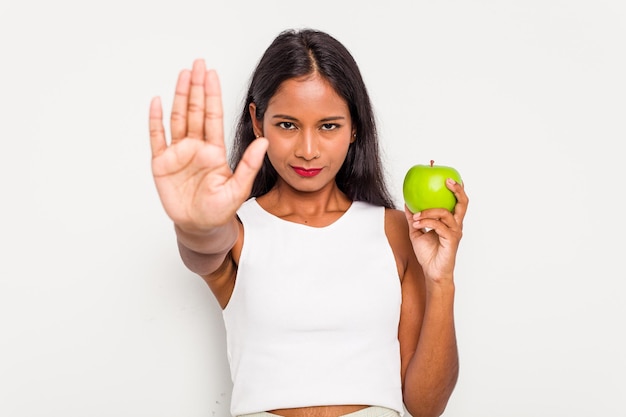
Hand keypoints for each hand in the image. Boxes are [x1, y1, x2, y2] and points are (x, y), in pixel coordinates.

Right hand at [149, 59, 267, 233]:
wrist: (200, 227)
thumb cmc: (219, 210)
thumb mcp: (238, 189)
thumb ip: (249, 165)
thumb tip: (263, 142)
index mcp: (214, 150)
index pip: (213, 117)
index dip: (212, 95)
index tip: (212, 74)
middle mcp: (196, 147)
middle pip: (195, 111)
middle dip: (197, 87)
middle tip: (197, 64)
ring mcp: (178, 154)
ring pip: (177, 119)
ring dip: (179, 97)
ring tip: (182, 75)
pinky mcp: (162, 164)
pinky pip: (157, 138)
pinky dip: (156, 120)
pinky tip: (157, 102)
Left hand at [404, 178, 468, 282]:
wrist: (432, 272)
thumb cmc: (428, 254)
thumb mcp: (416, 232)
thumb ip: (414, 218)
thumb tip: (407, 203)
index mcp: (450, 222)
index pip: (457, 202)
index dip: (457, 189)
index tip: (449, 177)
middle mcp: (456, 225)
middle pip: (463, 204)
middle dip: (457, 190)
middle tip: (446, 181)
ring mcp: (455, 232)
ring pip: (445, 213)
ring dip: (428, 212)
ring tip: (416, 216)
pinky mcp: (451, 240)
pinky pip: (438, 226)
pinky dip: (426, 222)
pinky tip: (417, 223)